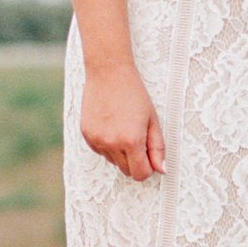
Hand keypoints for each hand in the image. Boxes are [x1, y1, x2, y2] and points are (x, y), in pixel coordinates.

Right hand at [80, 64, 164, 180]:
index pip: (140, 174)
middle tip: (139, 140)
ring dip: (121, 153)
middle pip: (126, 171)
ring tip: (124, 128)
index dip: (148, 169)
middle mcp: (112, 143)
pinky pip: (100, 151)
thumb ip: (157, 148)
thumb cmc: (134, 94)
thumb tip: (160, 169)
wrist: (109, 73)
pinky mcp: (87, 135)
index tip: (149, 157)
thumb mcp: (152, 120)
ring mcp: (97, 140)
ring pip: (113, 162)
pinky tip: (112, 125)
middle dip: (135, 161)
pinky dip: (108, 145)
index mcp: (131, 141)